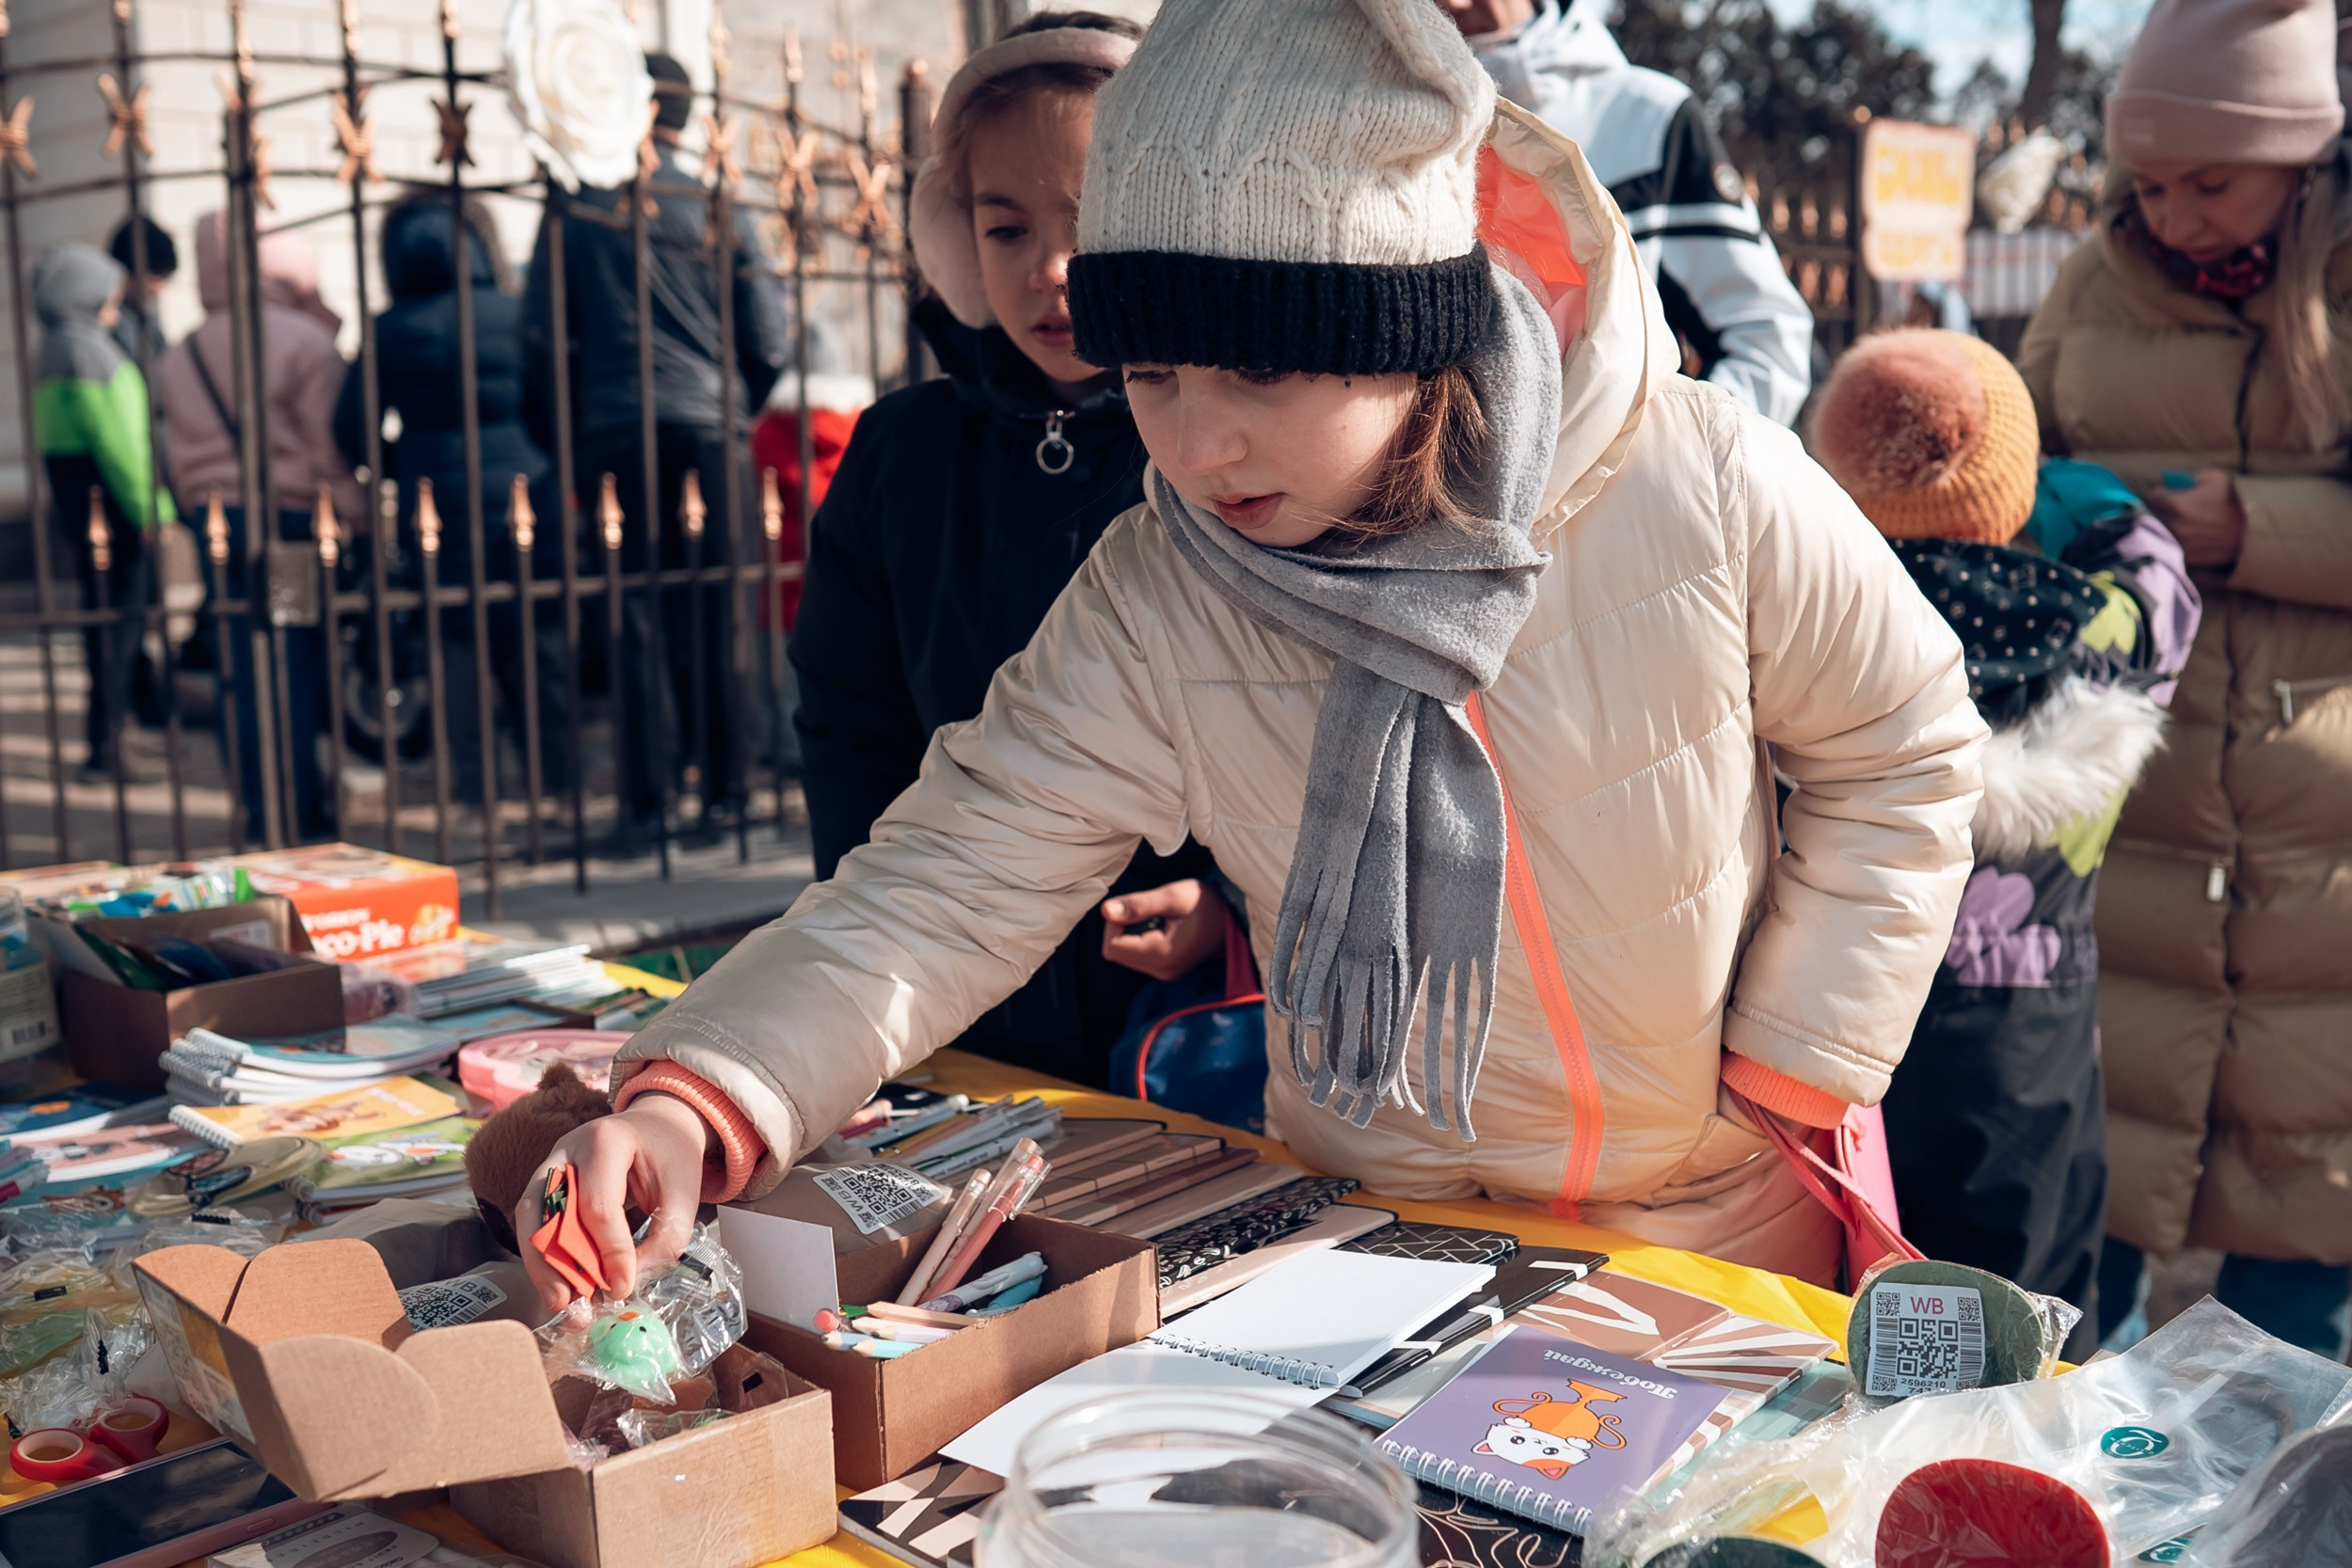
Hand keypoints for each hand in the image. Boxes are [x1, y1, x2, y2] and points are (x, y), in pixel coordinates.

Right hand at [516, 1092, 712, 1312]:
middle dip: (556, 1264)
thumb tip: (629, 1283)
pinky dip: (545, 1258)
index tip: (622, 1287)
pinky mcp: (545, 1184)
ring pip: (531, 1220)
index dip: (609, 1251)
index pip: (598, 1205)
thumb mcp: (684, 1193)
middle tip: (570, 1305)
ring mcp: (550, 1165)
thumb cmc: (671, 1157)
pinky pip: (536, 1225)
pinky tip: (562, 1286)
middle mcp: (567, 1150)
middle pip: (547, 1210)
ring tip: (561, 1304)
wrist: (659, 1127)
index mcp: (607, 1140)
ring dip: (542, 1267)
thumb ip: (665, 1238)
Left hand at [1101, 879, 1229, 981]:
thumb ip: (1138, 905)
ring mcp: (1165, 973)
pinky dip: (1143, 939)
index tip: (1137, 907)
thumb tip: (1104, 911)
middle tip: (1150, 911)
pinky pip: (1140, 956)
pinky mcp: (1167, 969)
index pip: (1112, 947)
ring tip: (1160, 918)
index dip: (1115, 923)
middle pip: (1116, 952)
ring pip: (1126, 954)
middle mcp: (1161, 971)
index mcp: (1161, 955)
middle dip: (1124, 927)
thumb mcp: (1173, 896)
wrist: (1236, 919)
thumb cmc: (1207, 904)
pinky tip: (1163, 926)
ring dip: (1133, 933)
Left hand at [2146, 468, 2244, 567]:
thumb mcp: (2216, 479)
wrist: (2251, 533)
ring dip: (2163, 526)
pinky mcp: (2183, 557)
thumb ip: (2191, 477)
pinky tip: (2185, 536)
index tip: (2166, 494)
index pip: (2151, 497)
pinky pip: (2170, 546)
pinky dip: (2173, 541)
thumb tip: (2175, 482)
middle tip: (2170, 509)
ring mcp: (2177, 544)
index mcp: (2176, 505)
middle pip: (2151, 515)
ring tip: (2178, 522)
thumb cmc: (2234, 503)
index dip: (2160, 493)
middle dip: (2159, 510)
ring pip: (2158, 532)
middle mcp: (2172, 526)